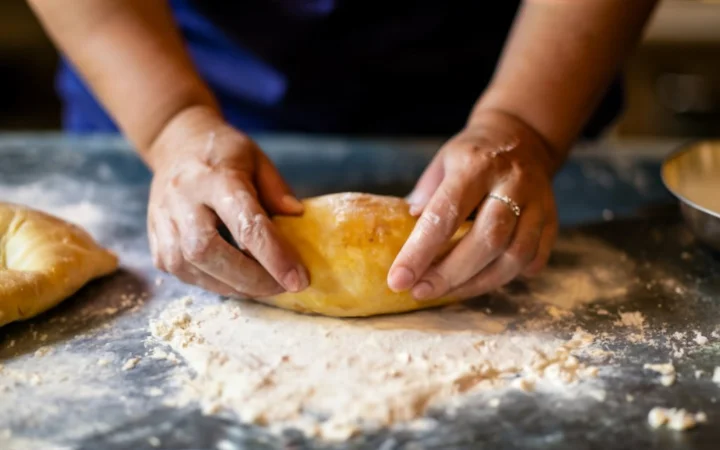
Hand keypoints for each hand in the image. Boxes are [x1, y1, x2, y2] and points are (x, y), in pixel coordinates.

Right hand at [146, 106, 308, 297]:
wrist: (174, 145)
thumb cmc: (222, 153)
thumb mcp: (257, 160)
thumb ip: (277, 190)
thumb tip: (298, 219)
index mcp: (215, 178)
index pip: (246, 223)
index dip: (274, 256)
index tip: (299, 280)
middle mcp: (183, 200)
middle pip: (210, 252)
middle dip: (251, 279)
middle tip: (281, 287)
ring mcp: (164, 222)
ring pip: (193, 268)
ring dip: (233, 286)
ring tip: (262, 284)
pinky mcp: (155, 241)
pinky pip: (184, 274)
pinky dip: (214, 283)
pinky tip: (234, 278)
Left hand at [387, 110, 558, 300]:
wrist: (521, 137)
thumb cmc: (470, 157)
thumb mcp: (440, 165)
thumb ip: (425, 199)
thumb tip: (401, 241)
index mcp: (476, 165)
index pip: (446, 213)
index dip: (421, 251)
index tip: (399, 279)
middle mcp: (512, 183)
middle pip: (487, 240)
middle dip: (450, 274)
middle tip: (421, 291)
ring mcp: (538, 203)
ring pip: (514, 256)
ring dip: (477, 283)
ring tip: (447, 292)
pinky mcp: (552, 221)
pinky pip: (533, 260)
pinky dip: (506, 278)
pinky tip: (480, 281)